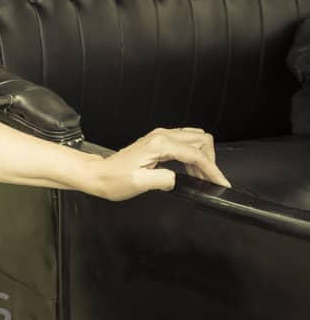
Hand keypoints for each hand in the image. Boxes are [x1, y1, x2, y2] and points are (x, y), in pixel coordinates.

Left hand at [93, 126, 231, 201]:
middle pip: (201, 140)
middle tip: (210, 180)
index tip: (220, 182)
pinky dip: (193, 156)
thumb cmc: (113, 180)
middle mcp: (162, 136)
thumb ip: (163, 179)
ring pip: (195, 139)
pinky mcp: (158, 141)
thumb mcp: (138, 183)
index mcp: (160, 145)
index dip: (211, 169)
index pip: (196, 154)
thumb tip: (177, 179)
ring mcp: (160, 137)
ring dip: (202, 157)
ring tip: (202, 177)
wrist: (98, 174)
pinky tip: (190, 171)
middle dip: (210, 160)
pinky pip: (184, 143)